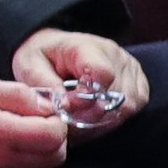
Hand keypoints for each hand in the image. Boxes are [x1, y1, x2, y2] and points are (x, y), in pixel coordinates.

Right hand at [0, 81, 71, 167]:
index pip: (53, 136)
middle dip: (54, 141)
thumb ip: (20, 96)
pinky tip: (7, 152)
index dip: (57, 123)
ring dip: (41, 156)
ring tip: (23, 139)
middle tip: (40, 126)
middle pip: (53, 159)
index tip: (48, 115)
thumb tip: (48, 108)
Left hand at [9, 29, 147, 140]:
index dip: (86, 99)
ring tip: (77, 119)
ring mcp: (131, 69)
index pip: (103, 74)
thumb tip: (63, 105)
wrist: (55, 50)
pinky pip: (133, 110)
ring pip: (126, 108)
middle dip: (89, 116)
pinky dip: (111, 120)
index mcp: (87, 46)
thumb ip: (45, 84)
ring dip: (100, 121)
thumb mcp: (29, 66)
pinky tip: (92, 117)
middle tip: (67, 120)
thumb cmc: (41, 58)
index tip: (66, 106)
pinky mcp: (139, 82)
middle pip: (116, 96)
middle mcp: (116, 55)